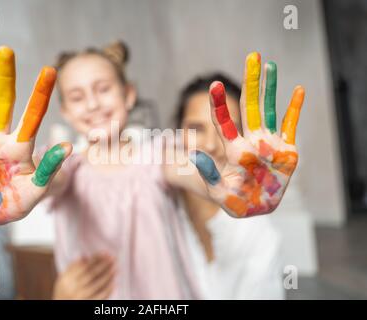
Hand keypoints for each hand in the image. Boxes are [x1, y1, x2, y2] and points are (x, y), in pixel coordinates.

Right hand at [0, 46, 71, 224]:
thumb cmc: (17, 203)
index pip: (33, 115)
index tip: (49, 71)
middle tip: (6, 50)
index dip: (40, 94)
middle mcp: (0, 137)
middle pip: (5, 102)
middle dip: (5, 78)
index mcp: (21, 146)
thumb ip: (49, 168)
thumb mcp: (36, 188)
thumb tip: (69, 146)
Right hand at [53, 253, 115, 299]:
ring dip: (108, 276)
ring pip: (97, 286)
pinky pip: (100, 297)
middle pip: (91, 274)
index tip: (105, 253)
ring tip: (115, 268)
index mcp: (67, 279)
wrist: (62, 304)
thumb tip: (85, 255)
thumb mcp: (65, 276)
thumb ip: (74, 266)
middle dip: (104, 265)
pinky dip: (108, 290)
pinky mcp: (88, 304)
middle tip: (113, 258)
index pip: (84, 266)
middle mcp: (74, 288)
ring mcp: (81, 297)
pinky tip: (114, 283)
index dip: (96, 259)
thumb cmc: (66, 287)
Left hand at [190, 52, 304, 217]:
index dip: (220, 105)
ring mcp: (268, 144)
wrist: (254, 208)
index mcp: (233, 150)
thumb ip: (208, 173)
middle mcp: (251, 141)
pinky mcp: (286, 151)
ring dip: (270, 88)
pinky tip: (298, 90)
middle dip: (251, 82)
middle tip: (252, 56)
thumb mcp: (217, 191)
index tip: (216, 85)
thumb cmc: (233, 201)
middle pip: (250, 106)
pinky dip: (295, 109)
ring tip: (270, 65)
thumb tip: (194, 154)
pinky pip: (290, 126)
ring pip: (268, 110)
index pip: (224, 122)